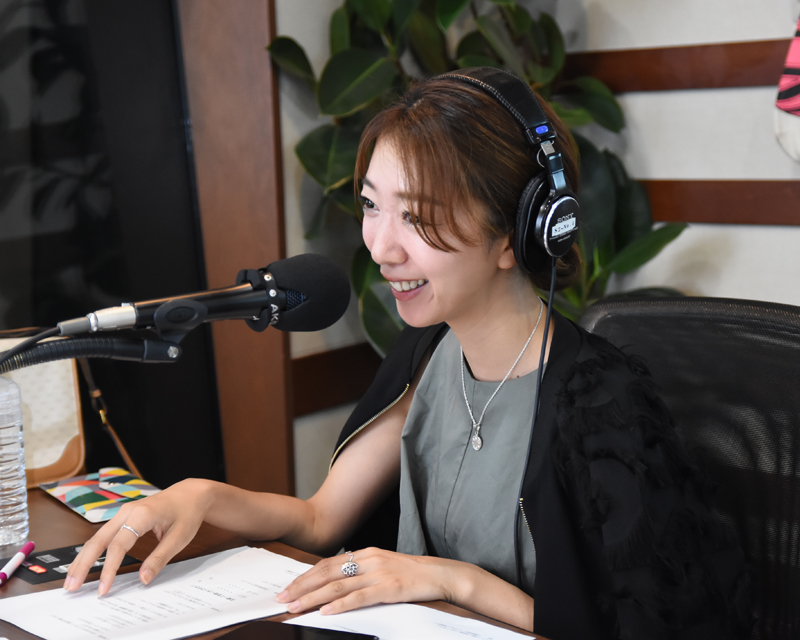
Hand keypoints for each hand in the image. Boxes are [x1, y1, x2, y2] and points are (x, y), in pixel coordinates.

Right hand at [63, 478, 211, 594]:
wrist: (191, 493)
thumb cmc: (187, 512)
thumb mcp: (179, 538)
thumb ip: (160, 558)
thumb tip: (143, 579)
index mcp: (142, 514)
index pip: (119, 545)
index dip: (109, 569)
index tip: (103, 588)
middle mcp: (128, 511)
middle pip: (99, 539)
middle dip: (83, 564)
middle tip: (71, 587)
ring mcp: (124, 512)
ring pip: (97, 536)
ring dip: (84, 558)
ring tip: (71, 580)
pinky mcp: (124, 516)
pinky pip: (104, 534)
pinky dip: (93, 550)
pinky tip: (85, 563)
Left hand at [275, 547, 456, 614]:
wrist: (440, 574)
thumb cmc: (411, 573)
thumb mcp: (383, 565)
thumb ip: (362, 570)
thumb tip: (337, 581)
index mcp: (366, 552)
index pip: (328, 564)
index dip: (306, 575)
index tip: (288, 586)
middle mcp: (368, 559)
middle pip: (327, 573)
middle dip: (302, 586)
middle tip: (282, 598)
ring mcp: (378, 573)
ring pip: (338, 586)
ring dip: (313, 597)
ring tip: (295, 607)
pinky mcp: (388, 588)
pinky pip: (359, 598)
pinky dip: (340, 605)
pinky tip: (326, 612)